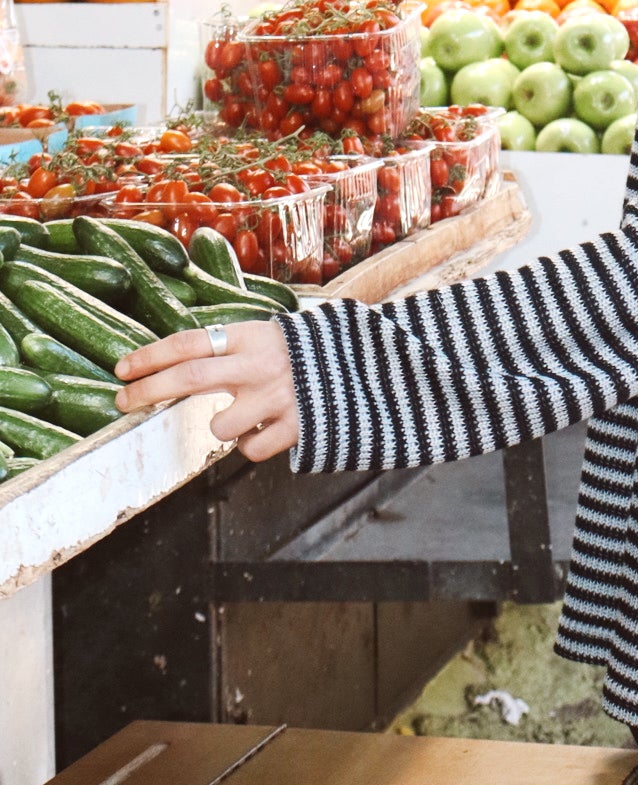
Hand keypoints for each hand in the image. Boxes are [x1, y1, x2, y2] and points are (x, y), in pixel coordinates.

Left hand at [114, 321, 299, 462]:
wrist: (368, 369)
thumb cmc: (308, 352)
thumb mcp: (271, 335)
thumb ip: (233, 347)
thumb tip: (183, 359)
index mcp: (252, 336)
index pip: (190, 342)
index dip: (152, 356)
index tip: (123, 369)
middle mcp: (260, 365)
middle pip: (190, 376)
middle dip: (150, 389)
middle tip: (123, 400)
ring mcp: (277, 398)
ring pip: (219, 424)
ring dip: (220, 424)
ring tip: (241, 415)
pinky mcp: (294, 428)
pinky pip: (251, 449)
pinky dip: (251, 443)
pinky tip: (268, 428)